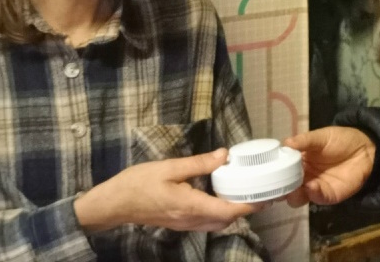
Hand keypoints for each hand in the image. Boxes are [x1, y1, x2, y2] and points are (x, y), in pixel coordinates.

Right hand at [74, 148, 265, 232]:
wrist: (112, 204)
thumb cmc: (137, 184)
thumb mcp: (169, 167)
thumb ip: (198, 163)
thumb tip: (224, 156)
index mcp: (191, 206)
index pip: (229, 212)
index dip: (250, 206)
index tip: (266, 196)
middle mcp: (191, 220)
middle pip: (226, 220)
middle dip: (244, 209)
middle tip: (257, 190)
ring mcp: (184, 224)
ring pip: (216, 223)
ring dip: (232, 211)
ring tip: (242, 191)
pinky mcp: (178, 222)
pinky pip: (205, 222)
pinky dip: (218, 212)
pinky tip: (218, 195)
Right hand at [282, 126, 375, 206]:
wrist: (366, 149)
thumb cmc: (341, 140)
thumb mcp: (321, 136)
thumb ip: (304, 141)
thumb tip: (285, 143)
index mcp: (298, 161)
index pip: (280, 169)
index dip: (273, 171)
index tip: (266, 171)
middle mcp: (302, 176)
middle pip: (285, 186)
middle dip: (279, 187)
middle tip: (275, 183)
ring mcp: (314, 187)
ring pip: (297, 197)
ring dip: (292, 194)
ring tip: (292, 187)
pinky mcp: (328, 195)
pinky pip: (316, 198)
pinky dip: (311, 193)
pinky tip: (310, 186)